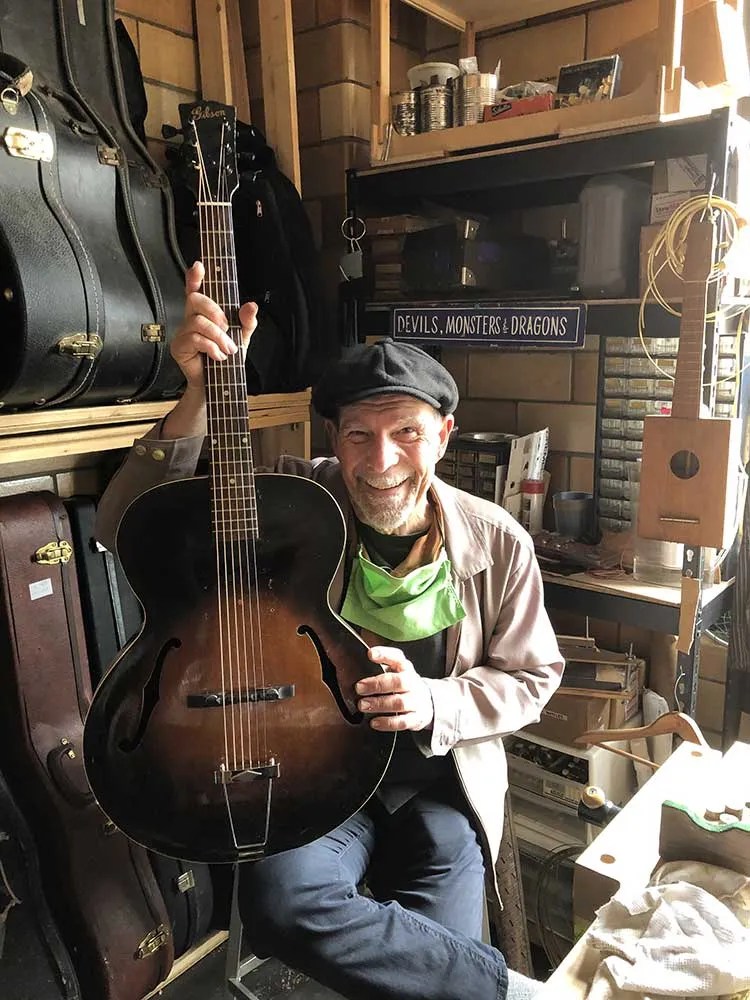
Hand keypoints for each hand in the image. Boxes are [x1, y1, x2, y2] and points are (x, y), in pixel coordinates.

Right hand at [171, 261, 257, 389]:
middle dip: (214, 311)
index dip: (195, 277)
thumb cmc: (227, 359)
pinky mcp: (179, 347)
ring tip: (228, 349)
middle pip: (195, 300)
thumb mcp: (242, 338)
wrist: (218, 385)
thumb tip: (251, 306)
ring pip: (198, 322)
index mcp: (204, 312)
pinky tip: (218, 356)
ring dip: (218, 336)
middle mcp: (191, 319)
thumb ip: (247, 322)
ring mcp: (183, 332)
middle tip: (227, 327)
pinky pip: (194, 339)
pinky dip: (211, 347)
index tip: (198, 266)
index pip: (196, 289)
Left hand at [356, 646, 433, 731]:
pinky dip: (387, 723)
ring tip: (363, 705)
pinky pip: (402, 722)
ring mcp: (416, 701)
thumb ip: (379, 665)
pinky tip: (374, 722)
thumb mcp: (395, 670)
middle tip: (359, 688)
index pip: (397, 657)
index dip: (384, 654)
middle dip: (377, 684)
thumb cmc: (402, 684)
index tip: (370, 654)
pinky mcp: (416, 718)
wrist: (426, 701)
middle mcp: (412, 683)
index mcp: (405, 668)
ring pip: (399, 703)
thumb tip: (359, 662)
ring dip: (379, 704)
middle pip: (398, 682)